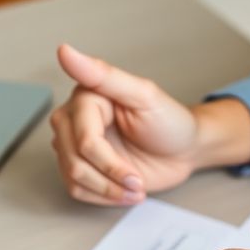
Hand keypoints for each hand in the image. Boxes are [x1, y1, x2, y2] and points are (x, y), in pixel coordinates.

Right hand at [50, 44, 201, 204]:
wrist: (184, 150)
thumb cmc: (170, 122)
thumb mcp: (145, 96)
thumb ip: (104, 75)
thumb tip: (66, 52)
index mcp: (86, 97)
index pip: (84, 138)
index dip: (108, 162)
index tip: (134, 176)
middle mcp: (74, 119)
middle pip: (75, 160)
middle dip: (110, 178)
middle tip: (137, 182)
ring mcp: (74, 144)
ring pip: (73, 177)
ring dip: (108, 190)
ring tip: (135, 187)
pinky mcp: (81, 166)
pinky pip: (76, 189)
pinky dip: (102, 197)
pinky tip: (125, 191)